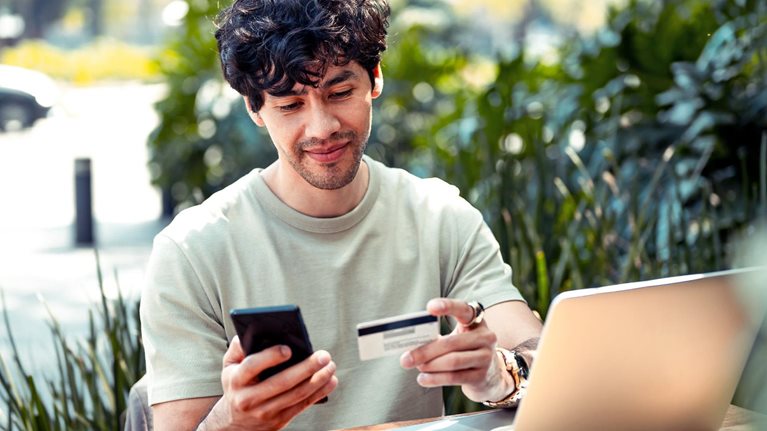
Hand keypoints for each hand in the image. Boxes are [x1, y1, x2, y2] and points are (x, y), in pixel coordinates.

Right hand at [213, 336, 337, 429]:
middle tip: (324, 355)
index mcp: (236, 380)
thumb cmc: (236, 385)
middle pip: (281, 382)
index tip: (288, 349)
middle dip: (306, 368)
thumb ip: (238, 347)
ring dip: (318, 380)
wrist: (235, 424)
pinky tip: (330, 381)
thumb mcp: (229, 366)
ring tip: (330, 366)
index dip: (270, 357)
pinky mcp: (278, 421)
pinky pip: (302, 406)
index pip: (252, 366)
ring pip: (296, 395)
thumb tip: (254, 328)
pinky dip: (319, 393)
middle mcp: (249, 398)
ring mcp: (265, 412)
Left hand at [399, 298, 513, 402]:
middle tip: (406, 358)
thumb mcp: (457, 338)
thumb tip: (411, 345)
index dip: (447, 306)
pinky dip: (435, 379)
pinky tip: (423, 379)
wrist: (491, 375)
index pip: (463, 309)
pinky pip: (454, 377)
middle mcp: (485, 337)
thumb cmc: (465, 350)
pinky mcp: (481, 376)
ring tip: (416, 367)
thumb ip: (438, 337)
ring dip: (430, 365)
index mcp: (476, 321)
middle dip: (425, 351)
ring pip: (452, 361)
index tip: (429, 307)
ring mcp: (486, 357)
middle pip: (451, 342)